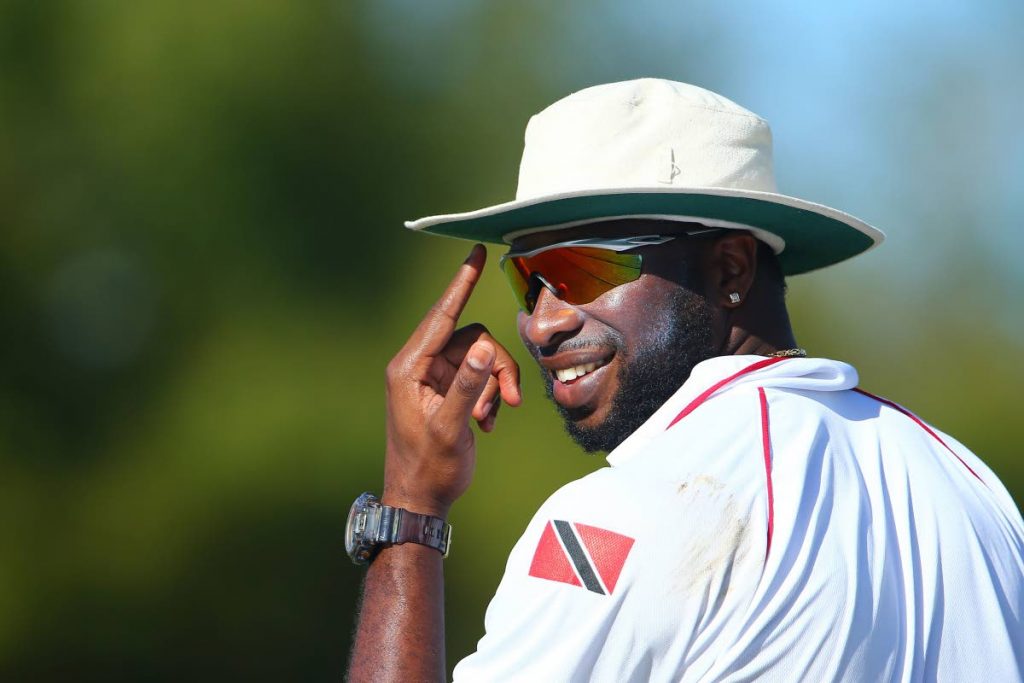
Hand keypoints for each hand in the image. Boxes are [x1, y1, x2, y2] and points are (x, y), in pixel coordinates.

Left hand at [383, 244, 521, 517]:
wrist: (420, 501)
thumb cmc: (429, 468)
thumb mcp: (450, 428)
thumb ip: (468, 386)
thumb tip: (486, 348)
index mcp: (409, 368)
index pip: (441, 315)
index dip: (460, 283)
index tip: (474, 252)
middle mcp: (419, 367)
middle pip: (473, 340)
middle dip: (496, 367)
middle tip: (509, 400)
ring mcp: (433, 379)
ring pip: (480, 359)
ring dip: (493, 386)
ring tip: (492, 418)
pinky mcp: (445, 392)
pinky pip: (479, 377)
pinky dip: (489, 396)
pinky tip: (485, 424)